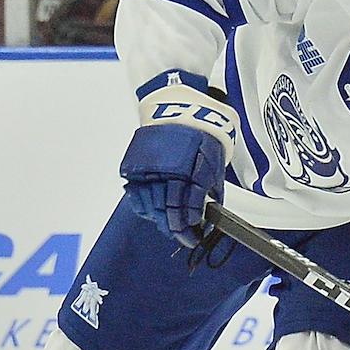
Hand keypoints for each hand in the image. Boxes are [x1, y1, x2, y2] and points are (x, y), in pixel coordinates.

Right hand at [119, 123, 225, 247]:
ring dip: (160, 221)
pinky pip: (136, 194)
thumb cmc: (201, 141)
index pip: (190, 209)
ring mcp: (150, 168)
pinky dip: (143, 207)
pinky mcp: (135, 165)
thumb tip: (209, 220)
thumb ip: (210, 194)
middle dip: (176, 229)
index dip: (192, 228)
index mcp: (194, 172)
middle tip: (183, 237)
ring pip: (152, 206)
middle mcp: (170, 171)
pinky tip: (151, 212)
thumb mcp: (214, 167)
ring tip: (168, 227)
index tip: (195, 236)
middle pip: (170, 211)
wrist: (181, 112)